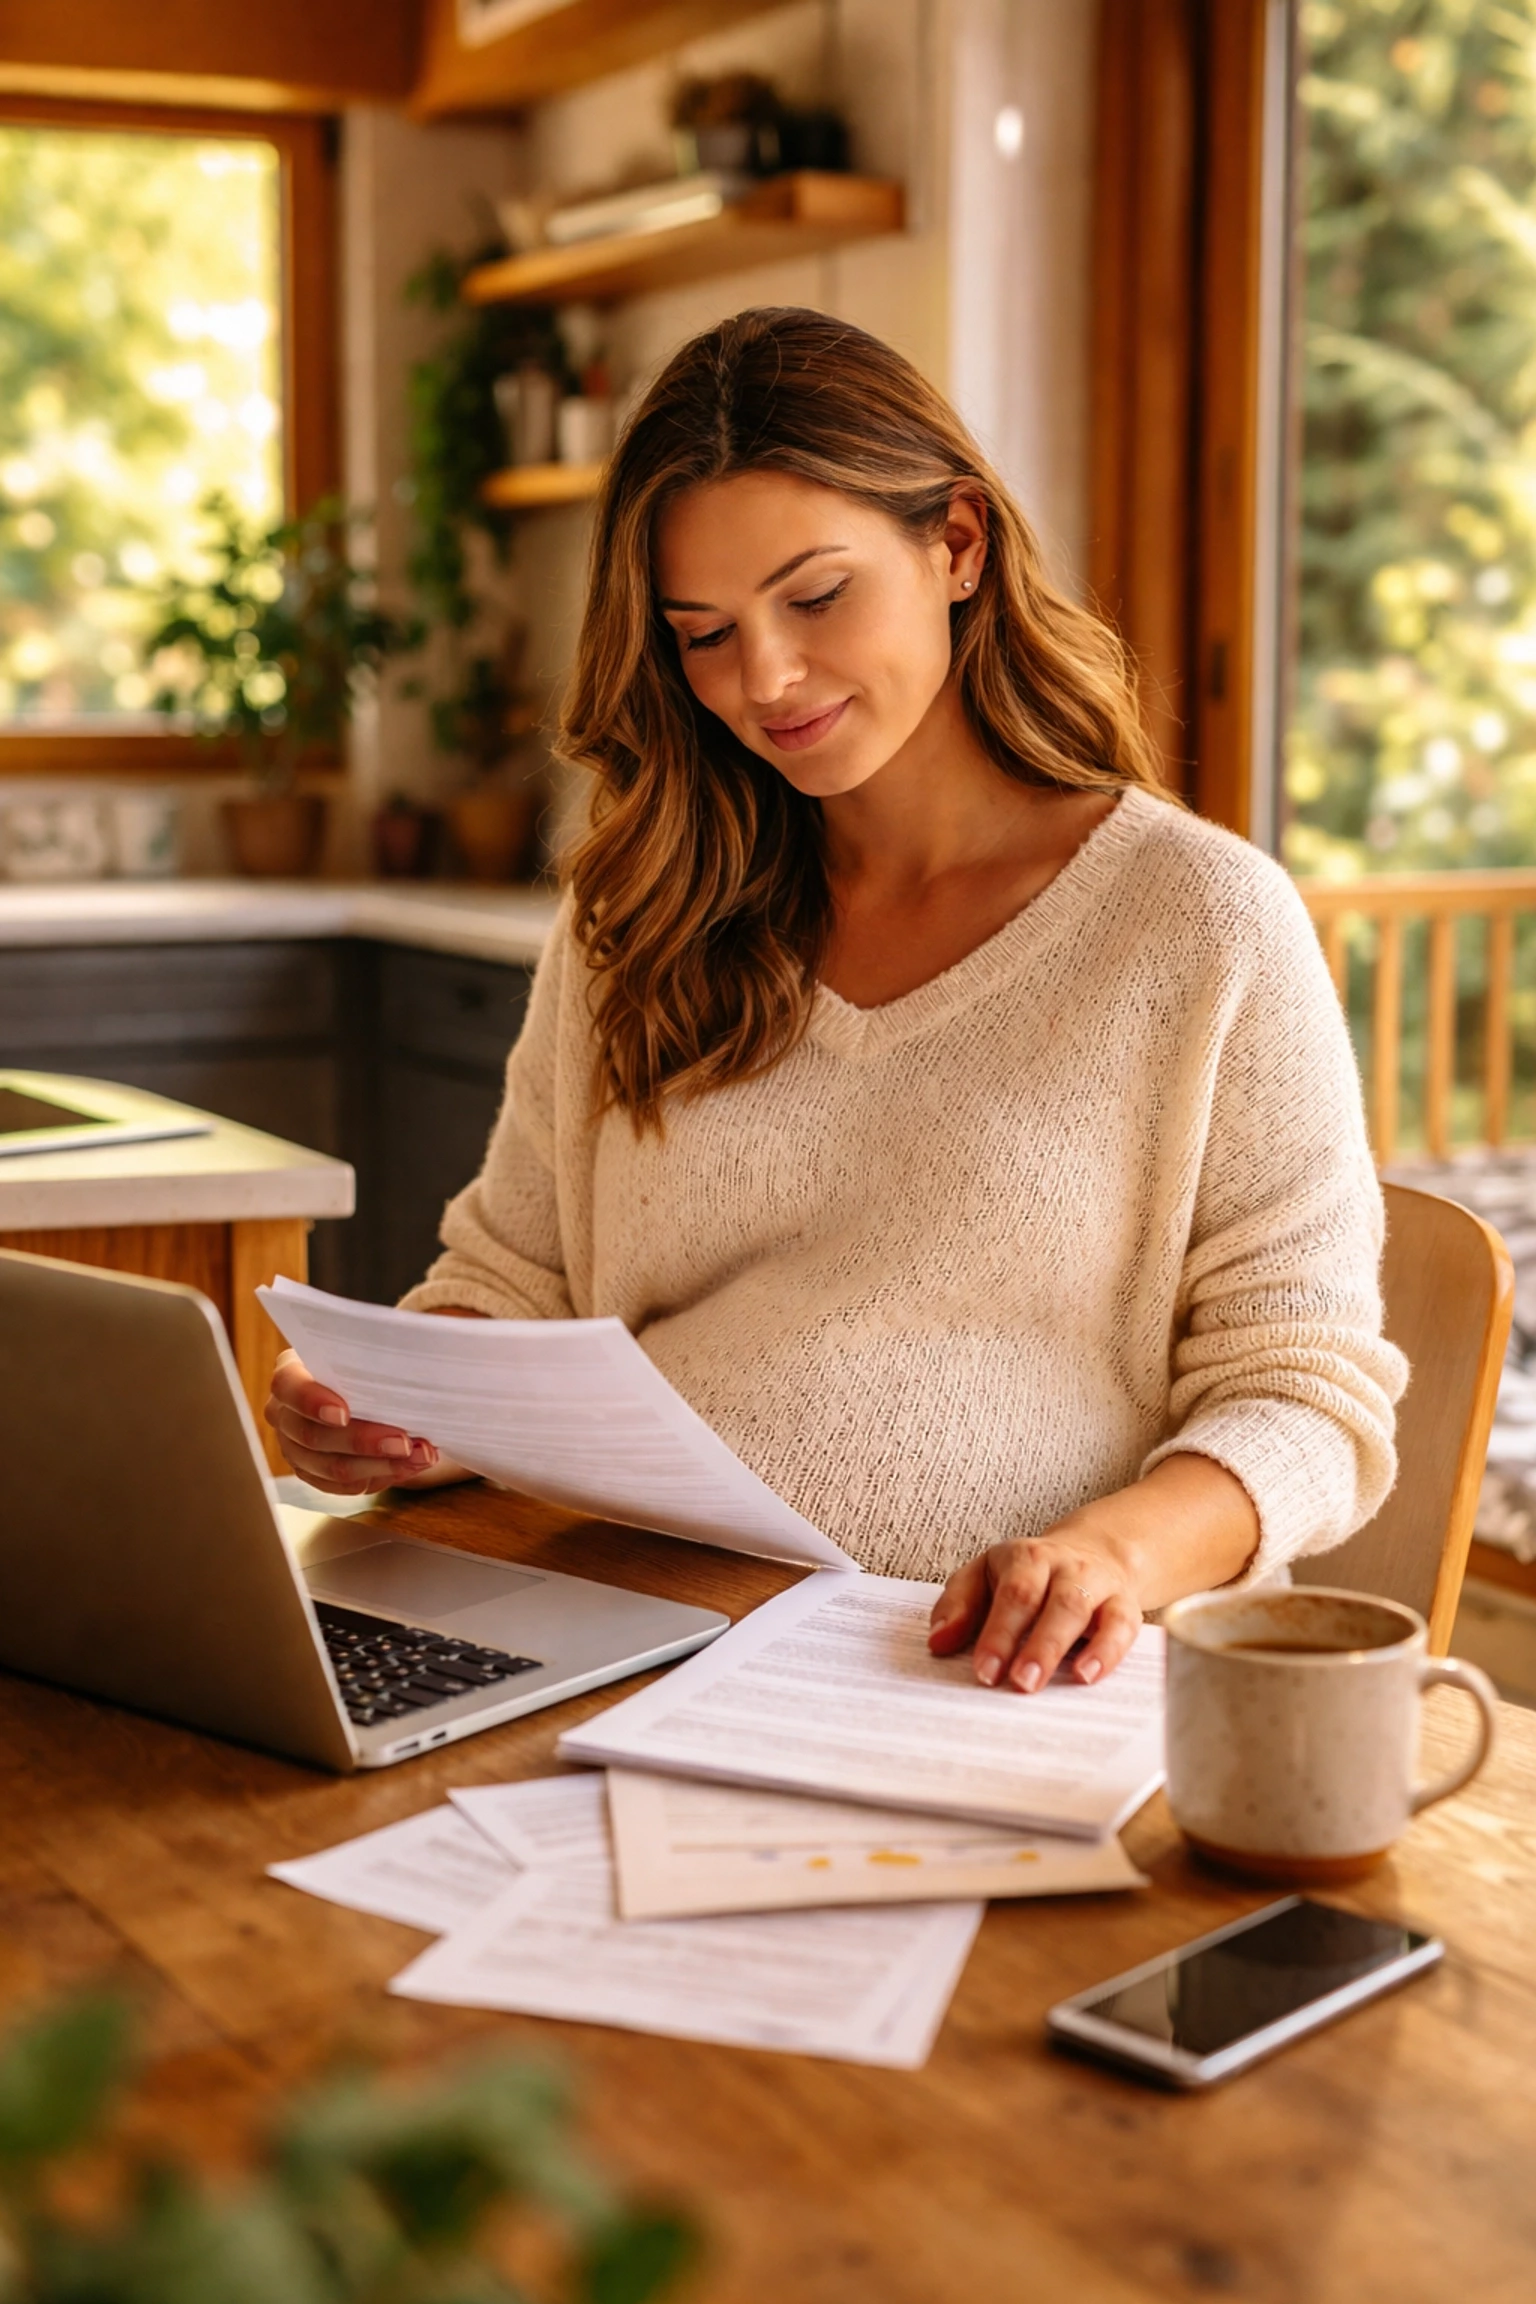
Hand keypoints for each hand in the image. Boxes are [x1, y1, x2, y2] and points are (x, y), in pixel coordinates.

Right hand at [264, 1349, 448, 1495]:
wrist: (366, 1390)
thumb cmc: (366, 1362)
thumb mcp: (369, 1344)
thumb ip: (380, 1342)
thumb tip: (412, 1341)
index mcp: (290, 1372)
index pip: (288, 1386)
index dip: (312, 1401)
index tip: (344, 1413)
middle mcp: (284, 1412)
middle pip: (313, 1436)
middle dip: (364, 1441)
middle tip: (405, 1442)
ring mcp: (294, 1447)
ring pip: (332, 1467)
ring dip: (381, 1464)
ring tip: (420, 1456)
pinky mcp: (312, 1472)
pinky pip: (343, 1485)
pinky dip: (381, 1476)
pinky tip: (410, 1465)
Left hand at [925, 1456, 1260, 1692]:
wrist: (1095, 1552)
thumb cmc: (1029, 1575)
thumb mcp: (986, 1576)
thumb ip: (958, 1605)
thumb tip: (937, 1642)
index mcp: (1024, 1559)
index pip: (1011, 1594)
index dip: (997, 1634)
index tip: (984, 1671)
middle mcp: (1063, 1567)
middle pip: (1047, 1601)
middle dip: (1033, 1645)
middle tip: (1018, 1683)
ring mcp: (1096, 1585)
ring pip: (1081, 1610)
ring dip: (1061, 1648)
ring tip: (1047, 1683)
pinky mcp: (1124, 1606)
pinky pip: (1122, 1626)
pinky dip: (1107, 1652)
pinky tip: (1088, 1676)